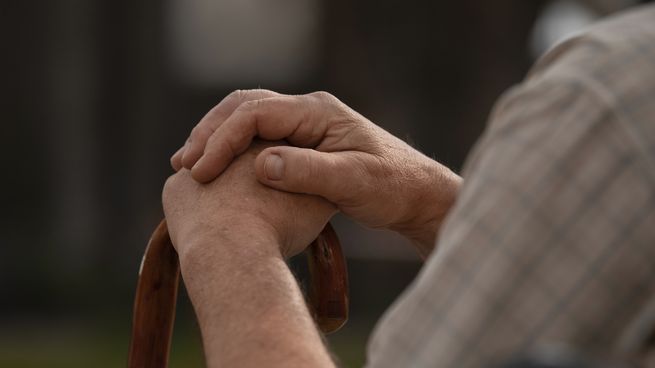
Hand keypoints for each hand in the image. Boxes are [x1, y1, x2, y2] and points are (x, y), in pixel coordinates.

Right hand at [171, 90, 460, 256]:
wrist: (415, 194)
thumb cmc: (391, 187)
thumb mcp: (354, 182)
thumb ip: (310, 172)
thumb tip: (262, 164)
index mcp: (318, 112)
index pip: (256, 113)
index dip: (223, 139)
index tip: (201, 171)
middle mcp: (308, 111)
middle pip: (244, 107)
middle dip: (210, 133)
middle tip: (184, 165)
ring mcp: (304, 125)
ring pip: (247, 120)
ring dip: (217, 139)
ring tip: (190, 166)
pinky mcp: (303, 143)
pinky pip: (258, 137)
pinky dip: (233, 150)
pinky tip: (219, 171)